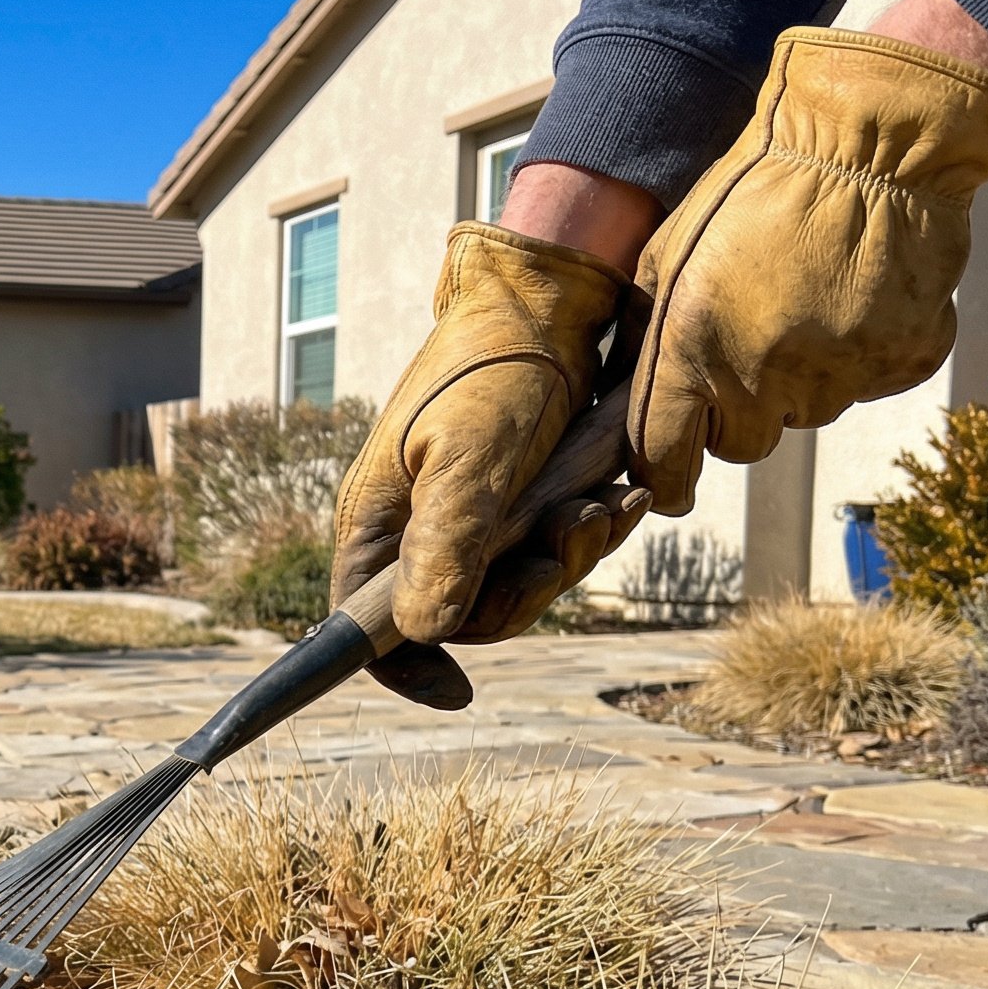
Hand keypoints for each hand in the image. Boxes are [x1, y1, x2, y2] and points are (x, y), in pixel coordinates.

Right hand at [333, 222, 638, 703]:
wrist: (552, 297)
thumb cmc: (496, 366)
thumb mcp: (470, 456)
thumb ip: (448, 543)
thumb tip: (425, 632)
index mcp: (379, 525)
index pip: (368, 628)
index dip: (406, 669)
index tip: (457, 691)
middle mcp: (418, 532)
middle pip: (467, 616)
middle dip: (530, 588)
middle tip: (573, 531)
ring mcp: (471, 520)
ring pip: (521, 586)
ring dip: (572, 555)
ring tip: (606, 501)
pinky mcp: (520, 504)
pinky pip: (553, 552)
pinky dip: (589, 532)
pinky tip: (620, 494)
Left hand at [629, 24, 987, 513]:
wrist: (869, 141)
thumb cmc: (753, 190)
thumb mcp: (667, 254)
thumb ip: (645, 337)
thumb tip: (622, 400)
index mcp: (689, 351)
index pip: (664, 459)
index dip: (667, 477)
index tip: (671, 482)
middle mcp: (761, 377)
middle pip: (741, 444)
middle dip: (737, 411)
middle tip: (750, 346)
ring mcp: (838, 375)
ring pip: (805, 413)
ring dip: (799, 378)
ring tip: (806, 302)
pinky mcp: (903, 361)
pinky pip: (869, 383)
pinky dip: (862, 353)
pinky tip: (856, 297)